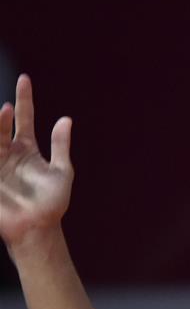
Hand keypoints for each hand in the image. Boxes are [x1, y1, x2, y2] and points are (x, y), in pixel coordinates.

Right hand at [0, 75, 73, 248]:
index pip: (25, 118)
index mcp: (28, 150)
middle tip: (6, 110)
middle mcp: (9, 153)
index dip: (25, 99)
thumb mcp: (62, 172)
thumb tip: (65, 119)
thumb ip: (60, 146)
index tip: (25, 79)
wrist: (38, 228)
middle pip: (3, 126)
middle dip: (4, 117)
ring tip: (1, 117)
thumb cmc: (52, 204)